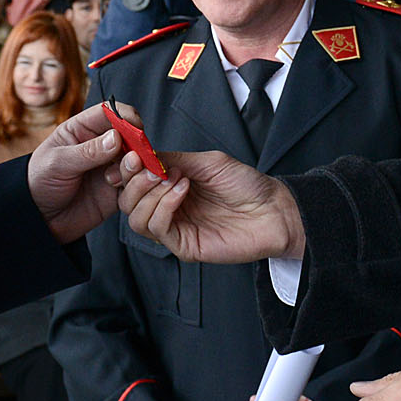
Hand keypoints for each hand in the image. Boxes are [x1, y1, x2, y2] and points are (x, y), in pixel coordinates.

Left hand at [27, 102, 124, 240]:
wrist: (39, 218)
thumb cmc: (40, 183)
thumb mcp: (58, 163)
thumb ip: (87, 151)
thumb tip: (116, 137)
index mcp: (82, 129)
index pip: (110, 112)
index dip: (126, 117)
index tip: (136, 128)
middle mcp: (100, 145)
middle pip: (130, 135)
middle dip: (136, 145)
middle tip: (132, 158)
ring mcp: (110, 167)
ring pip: (136, 159)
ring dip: (135, 167)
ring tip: (116, 179)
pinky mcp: (117, 189)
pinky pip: (136, 183)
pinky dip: (136, 185)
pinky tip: (120, 192)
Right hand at [115, 148, 304, 263]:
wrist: (273, 210)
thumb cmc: (246, 186)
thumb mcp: (206, 162)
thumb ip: (172, 158)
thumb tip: (142, 155)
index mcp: (169, 188)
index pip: (132, 182)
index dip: (126, 168)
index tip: (132, 154)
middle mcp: (167, 210)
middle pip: (127, 202)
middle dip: (135, 181)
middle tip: (150, 167)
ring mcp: (174, 229)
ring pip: (136, 218)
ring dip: (150, 194)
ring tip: (175, 178)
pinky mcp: (183, 246)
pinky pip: (157, 228)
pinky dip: (164, 206)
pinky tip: (181, 191)